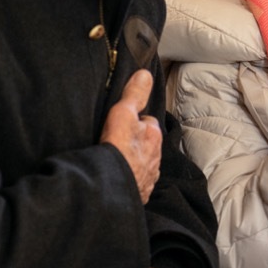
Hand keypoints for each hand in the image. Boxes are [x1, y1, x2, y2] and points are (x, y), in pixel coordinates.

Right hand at [99, 69, 161, 203]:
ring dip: (132, 162)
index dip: (135, 121)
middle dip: (135, 144)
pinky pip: (135, 183)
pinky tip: (117, 178)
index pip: (147, 123)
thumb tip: (145, 74)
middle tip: (116, 143)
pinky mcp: (139, 194)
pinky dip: (129, 179)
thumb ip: (134, 94)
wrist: (111, 187)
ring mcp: (148, 178)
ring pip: (142, 164)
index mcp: (154, 136)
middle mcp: (156, 158)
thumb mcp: (123, 113)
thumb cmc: (117, 147)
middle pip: (145, 145)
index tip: (123, 124)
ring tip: (115, 161)